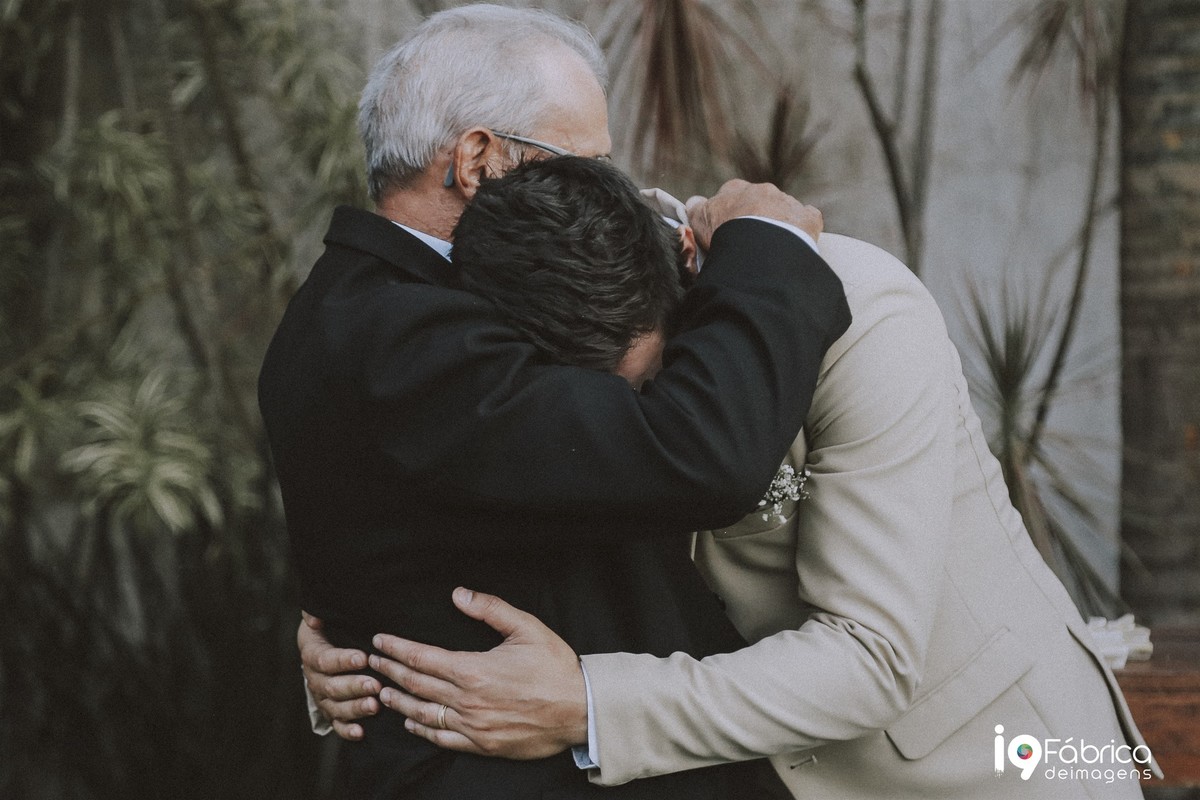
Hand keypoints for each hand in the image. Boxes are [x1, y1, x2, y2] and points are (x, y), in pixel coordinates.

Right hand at [298, 612, 379, 739]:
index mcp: (312, 653)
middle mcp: (314, 678)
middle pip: (330, 686)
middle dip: (354, 686)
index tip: (363, 658)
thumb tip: (314, 618)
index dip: (342, 660)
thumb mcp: (328, 615)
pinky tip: (361, 733)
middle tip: (375, 685)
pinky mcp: (332, 711)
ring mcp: (323, 697)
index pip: (324, 659)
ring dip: (354, 708)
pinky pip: (337, 724)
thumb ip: (321, 612)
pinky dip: (348, 730)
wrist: (330, 645)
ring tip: (374, 706)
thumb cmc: (334, 627)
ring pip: (335, 707)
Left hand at [371, 587, 586, 759]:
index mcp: (473, 669)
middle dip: (389, 671)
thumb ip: (490, 609)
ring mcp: (473, 725)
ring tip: (382, 692)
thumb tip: (459, 594)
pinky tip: (411, 722)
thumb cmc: (555, 667)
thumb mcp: (526, 627)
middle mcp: (467, 700)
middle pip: (415, 684)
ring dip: (399, 701)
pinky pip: (443, 738)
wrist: (580, 709)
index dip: (396, 649)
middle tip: (371, 663)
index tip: (379, 641)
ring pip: (423, 713)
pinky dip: (422, 729)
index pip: (421, 658)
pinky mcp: (482, 744)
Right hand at [685, 179, 822, 248]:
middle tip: (750, 240)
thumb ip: (695, 209)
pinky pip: (808, 217)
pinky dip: (804, 225)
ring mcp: (786, 202)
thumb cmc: (723, 233)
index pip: (730, 193)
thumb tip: (693, 201)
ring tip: (772, 247)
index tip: (726, 226)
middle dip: (756, 215)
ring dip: (779, 222)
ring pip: (783, 209)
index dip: (728, 210)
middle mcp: (762, 190)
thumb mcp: (698, 221)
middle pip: (759, 200)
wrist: (757, 247)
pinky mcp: (807, 218)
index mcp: (736, 189)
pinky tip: (798, 239)